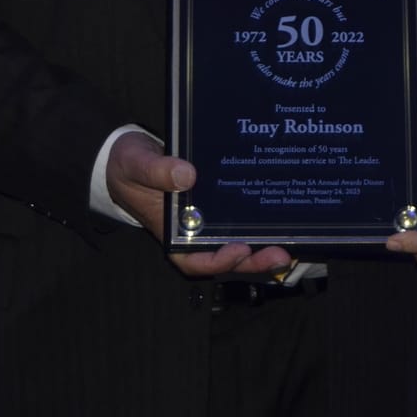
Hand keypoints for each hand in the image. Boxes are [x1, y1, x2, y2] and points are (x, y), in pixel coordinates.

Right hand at [105, 133, 292, 277]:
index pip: (194, 260)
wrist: (129, 154)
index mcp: (170, 233)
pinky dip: (258, 222)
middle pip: (224, 256)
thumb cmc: (128, 165)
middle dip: (253, 260)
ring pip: (236, 241)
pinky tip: (280, 215)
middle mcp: (192, 232)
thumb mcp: (136, 165)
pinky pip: (238, 219)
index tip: (238, 250)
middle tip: (280, 255)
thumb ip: (157, 170)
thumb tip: (187, 174)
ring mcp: (206, 220)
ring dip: (261, 246)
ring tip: (289, 245)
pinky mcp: (217, 204)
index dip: (218, 262)